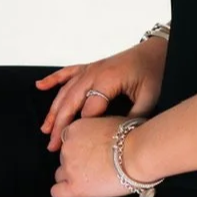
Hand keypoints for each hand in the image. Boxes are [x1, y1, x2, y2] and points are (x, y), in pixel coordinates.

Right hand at [35, 39, 166, 153]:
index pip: (88, 110)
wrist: (156, 51)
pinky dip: (52, 80)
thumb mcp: (150, 96)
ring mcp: (90, 69)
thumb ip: (134, 116)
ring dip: (54, 111)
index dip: (83, 129)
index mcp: (107, 80)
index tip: (78, 145)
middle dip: (60, 126)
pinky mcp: (90, 67)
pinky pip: (66, 73)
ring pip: (65, 92)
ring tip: (45, 129)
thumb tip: (120, 135)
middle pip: (70, 103)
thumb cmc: (153, 71)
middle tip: (53, 145)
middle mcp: (94, 73)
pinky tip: (40, 86)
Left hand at [50, 112, 148, 196]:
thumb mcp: (110, 121)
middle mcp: (68, 146)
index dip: (79, 147)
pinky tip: (75, 191)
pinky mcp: (75, 186)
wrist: (138, 153)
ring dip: (73, 176)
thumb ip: (97, 128)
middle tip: (95, 165)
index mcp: (75, 128)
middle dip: (77, 162)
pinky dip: (64, 192)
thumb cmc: (133, 136)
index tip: (90, 152)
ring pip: (61, 174)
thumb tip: (102, 134)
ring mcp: (70, 167)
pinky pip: (57, 192)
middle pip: (64, 157)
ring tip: (93, 178)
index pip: (68, 140)